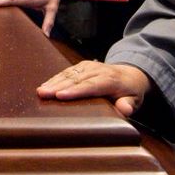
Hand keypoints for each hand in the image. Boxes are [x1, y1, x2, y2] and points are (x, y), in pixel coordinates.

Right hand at [35, 60, 151, 116]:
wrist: (131, 74)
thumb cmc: (130, 92)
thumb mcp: (135, 100)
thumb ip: (129, 105)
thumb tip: (124, 109)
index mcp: (111, 80)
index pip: (91, 85)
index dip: (75, 91)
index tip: (60, 96)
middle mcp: (98, 70)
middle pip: (76, 79)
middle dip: (58, 86)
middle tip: (43, 94)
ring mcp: (89, 66)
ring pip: (69, 73)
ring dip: (53, 82)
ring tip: (40, 91)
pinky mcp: (82, 65)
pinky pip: (67, 71)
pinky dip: (55, 78)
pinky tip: (45, 85)